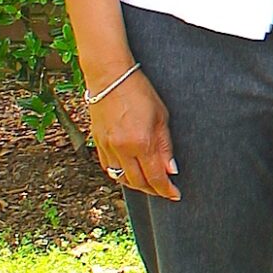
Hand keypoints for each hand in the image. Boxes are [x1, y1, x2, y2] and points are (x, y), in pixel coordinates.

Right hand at [89, 70, 179, 200]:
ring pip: (121, 178)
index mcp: (141, 142)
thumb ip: (165, 146)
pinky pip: (109, 168)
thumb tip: (170, 170)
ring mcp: (107, 147)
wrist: (110, 77)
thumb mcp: (161, 117)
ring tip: (149, 183)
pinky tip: (130, 172)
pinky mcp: (97, 143)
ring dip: (136, 184)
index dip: (166, 190)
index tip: (174, 194)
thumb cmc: (139, 92)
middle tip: (164, 190)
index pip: (155, 177)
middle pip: (138, 182)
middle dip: (153, 190)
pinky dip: (120, 175)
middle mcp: (122, 149)